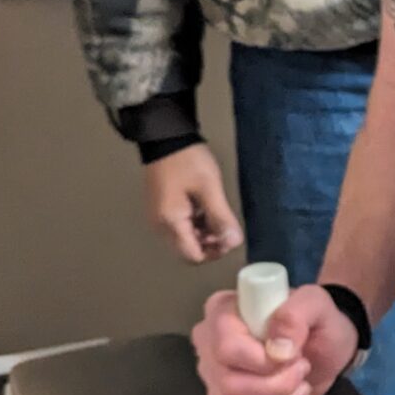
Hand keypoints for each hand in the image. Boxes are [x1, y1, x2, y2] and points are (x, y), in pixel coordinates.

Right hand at [143, 145, 243, 261]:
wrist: (166, 138)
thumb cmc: (188, 161)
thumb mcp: (209, 188)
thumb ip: (221, 217)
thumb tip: (234, 243)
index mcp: (170, 223)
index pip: (193, 256)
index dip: (214, 251)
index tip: (229, 236)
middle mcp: (161, 226)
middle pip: (189, 250)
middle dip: (211, 242)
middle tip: (226, 224)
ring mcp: (160, 218)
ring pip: (187, 239)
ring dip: (206, 233)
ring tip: (218, 213)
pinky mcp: (164, 210)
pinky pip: (182, 226)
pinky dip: (198, 223)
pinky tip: (208, 208)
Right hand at [192, 282, 356, 394]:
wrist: (326, 350)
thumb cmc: (317, 322)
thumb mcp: (316, 304)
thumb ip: (297, 313)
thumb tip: (278, 348)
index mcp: (221, 313)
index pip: (226, 347)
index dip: (263, 361)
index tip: (293, 356)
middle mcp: (208, 348)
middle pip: (229, 384)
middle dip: (278, 386)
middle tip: (301, 371)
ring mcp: (213, 382)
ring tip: (298, 390)